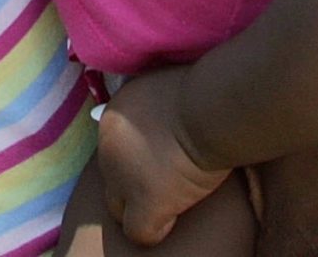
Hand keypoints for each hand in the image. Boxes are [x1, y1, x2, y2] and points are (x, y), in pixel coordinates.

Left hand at [96, 69, 229, 245]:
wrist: (210, 108)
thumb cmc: (200, 91)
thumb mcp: (161, 86)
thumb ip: (150, 104)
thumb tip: (160, 113)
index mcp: (114, 116)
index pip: (114, 146)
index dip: (138, 153)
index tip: (162, 153)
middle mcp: (107, 146)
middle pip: (113, 175)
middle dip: (135, 180)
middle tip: (167, 179)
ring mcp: (122, 177)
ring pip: (118, 207)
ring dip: (140, 206)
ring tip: (169, 202)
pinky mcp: (144, 202)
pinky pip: (139, 231)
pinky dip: (157, 229)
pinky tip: (174, 217)